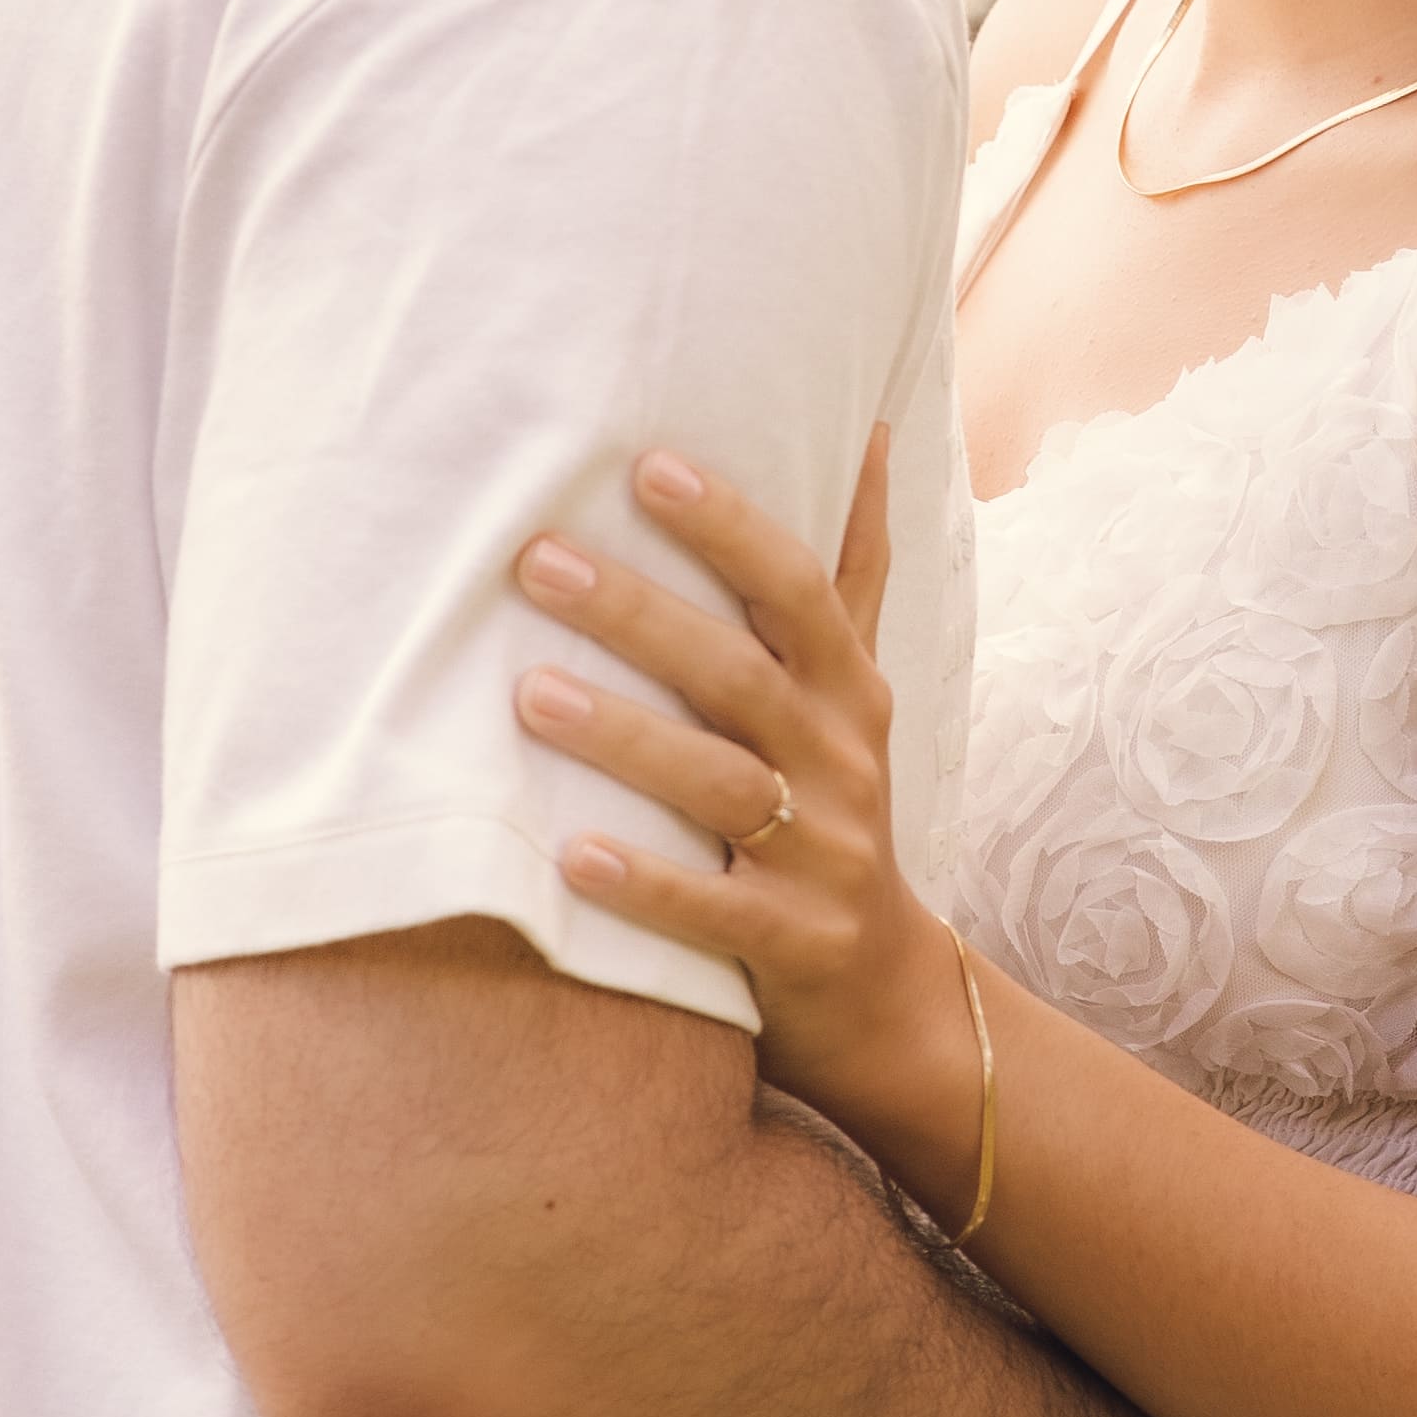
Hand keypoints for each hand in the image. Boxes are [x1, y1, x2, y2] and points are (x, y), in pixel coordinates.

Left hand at [514, 442, 985, 1220]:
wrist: (886, 988)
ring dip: (625, 738)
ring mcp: (825, 855)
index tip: (647, 462)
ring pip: (721, 786)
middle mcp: (844, 760)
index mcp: (849, 689)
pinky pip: (714, 911)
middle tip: (537, 559)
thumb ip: (853, 571)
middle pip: (740, 675)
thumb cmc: (836, 806)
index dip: (730, 525)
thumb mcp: (858, 689)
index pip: (796, 587)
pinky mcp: (793, 942)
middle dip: (640, 613)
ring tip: (529, 693)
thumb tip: (876, 428)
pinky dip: (646, 883)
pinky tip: (570, 856)